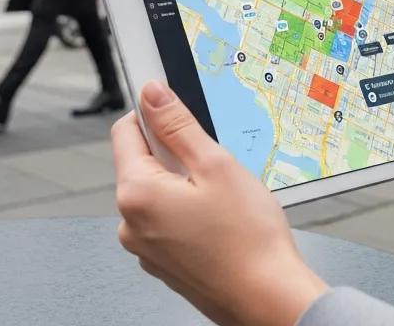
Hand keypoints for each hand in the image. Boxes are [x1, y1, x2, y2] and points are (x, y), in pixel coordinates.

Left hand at [113, 82, 327, 325]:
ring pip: (159, 190)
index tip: (180, 109)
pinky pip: (169, 218)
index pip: (126, 131)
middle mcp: (130, 224)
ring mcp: (146, 247)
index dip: (154, 113)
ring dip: (186, 181)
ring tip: (224, 194)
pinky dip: (190, 208)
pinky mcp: (164, 262)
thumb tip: (152, 94)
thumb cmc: (247, 238)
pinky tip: (221, 217)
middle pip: (143, 161)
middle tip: (215, 160)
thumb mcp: (215, 164)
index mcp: (136, 194)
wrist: (267, 299)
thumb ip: (178, 125)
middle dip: (177, 151)